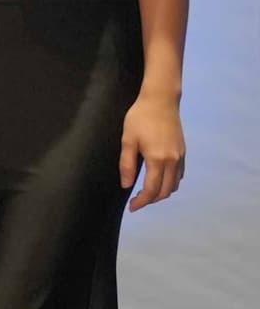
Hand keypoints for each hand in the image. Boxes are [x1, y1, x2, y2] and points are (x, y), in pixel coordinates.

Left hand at [122, 93, 187, 209]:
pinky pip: (179, 175)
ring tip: (146, 193)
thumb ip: (127, 164)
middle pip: (165, 191)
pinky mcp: (183, 152)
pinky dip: (170, 183)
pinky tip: (159, 180)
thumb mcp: (128, 140)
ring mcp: (180, 157)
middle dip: (151, 200)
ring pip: (174, 185)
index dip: (142, 202)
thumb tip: (126, 185)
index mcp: (157, 160)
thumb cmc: (140, 118)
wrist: (161, 101)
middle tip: (136, 202)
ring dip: (161, 192)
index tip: (132, 207)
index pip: (151, 189)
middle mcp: (172, 161)